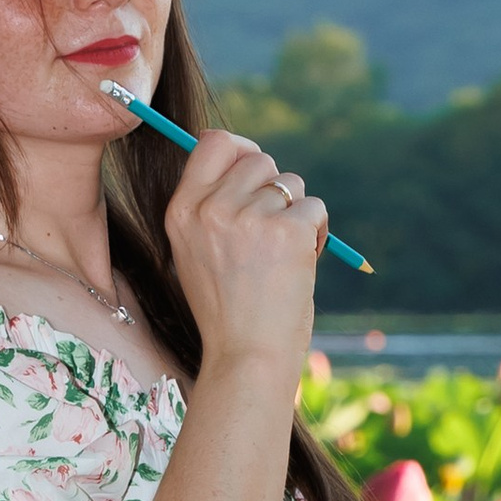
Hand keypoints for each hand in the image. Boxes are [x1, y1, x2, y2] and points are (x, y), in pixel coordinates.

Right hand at [162, 127, 326, 372]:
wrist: (247, 356)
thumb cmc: (227, 311)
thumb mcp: (195, 253)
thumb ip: (211, 207)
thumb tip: (246, 157)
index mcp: (181, 211)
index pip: (212, 144)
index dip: (241, 149)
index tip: (254, 167)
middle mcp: (211, 209)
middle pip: (259, 160)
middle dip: (275, 188)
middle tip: (273, 232)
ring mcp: (250, 218)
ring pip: (292, 183)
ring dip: (297, 213)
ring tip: (284, 255)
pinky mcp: (288, 231)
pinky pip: (315, 207)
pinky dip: (318, 232)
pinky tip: (302, 262)